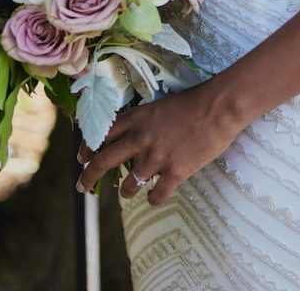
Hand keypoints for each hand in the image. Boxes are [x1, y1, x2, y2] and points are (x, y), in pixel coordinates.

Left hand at [76, 80, 240, 204]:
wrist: (218, 108)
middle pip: (104, 161)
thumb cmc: (193, 101)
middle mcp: (140, 139)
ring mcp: (156, 158)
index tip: (82, 158)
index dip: (88, 148)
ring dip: (125, 191)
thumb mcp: (160, 105)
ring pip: (128, 184)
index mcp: (137, 118)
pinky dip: (153, 198)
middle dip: (88, 176)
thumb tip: (134, 136)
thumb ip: (144, 121)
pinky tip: (154, 197)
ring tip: (127, 193)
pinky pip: (156, 195)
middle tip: (82, 186)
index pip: (102, 135)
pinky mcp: (174, 172)